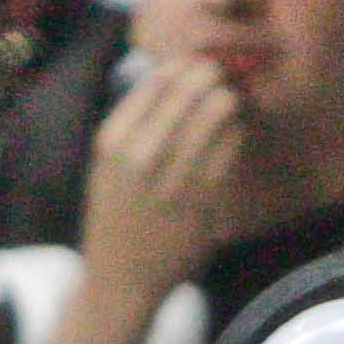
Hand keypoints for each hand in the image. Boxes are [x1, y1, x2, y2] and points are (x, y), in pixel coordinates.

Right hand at [76, 62, 247, 301]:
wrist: (122, 278)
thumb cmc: (116, 215)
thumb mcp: (107, 165)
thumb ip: (135, 122)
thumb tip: (175, 72)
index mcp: (114, 139)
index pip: (159, 78)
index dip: (185, 65)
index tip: (195, 67)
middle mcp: (143, 153)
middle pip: (194, 86)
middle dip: (212, 76)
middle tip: (219, 79)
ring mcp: (177, 174)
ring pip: (219, 110)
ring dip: (228, 101)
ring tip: (227, 106)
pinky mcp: (207, 195)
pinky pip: (232, 143)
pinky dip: (236, 131)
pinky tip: (231, 134)